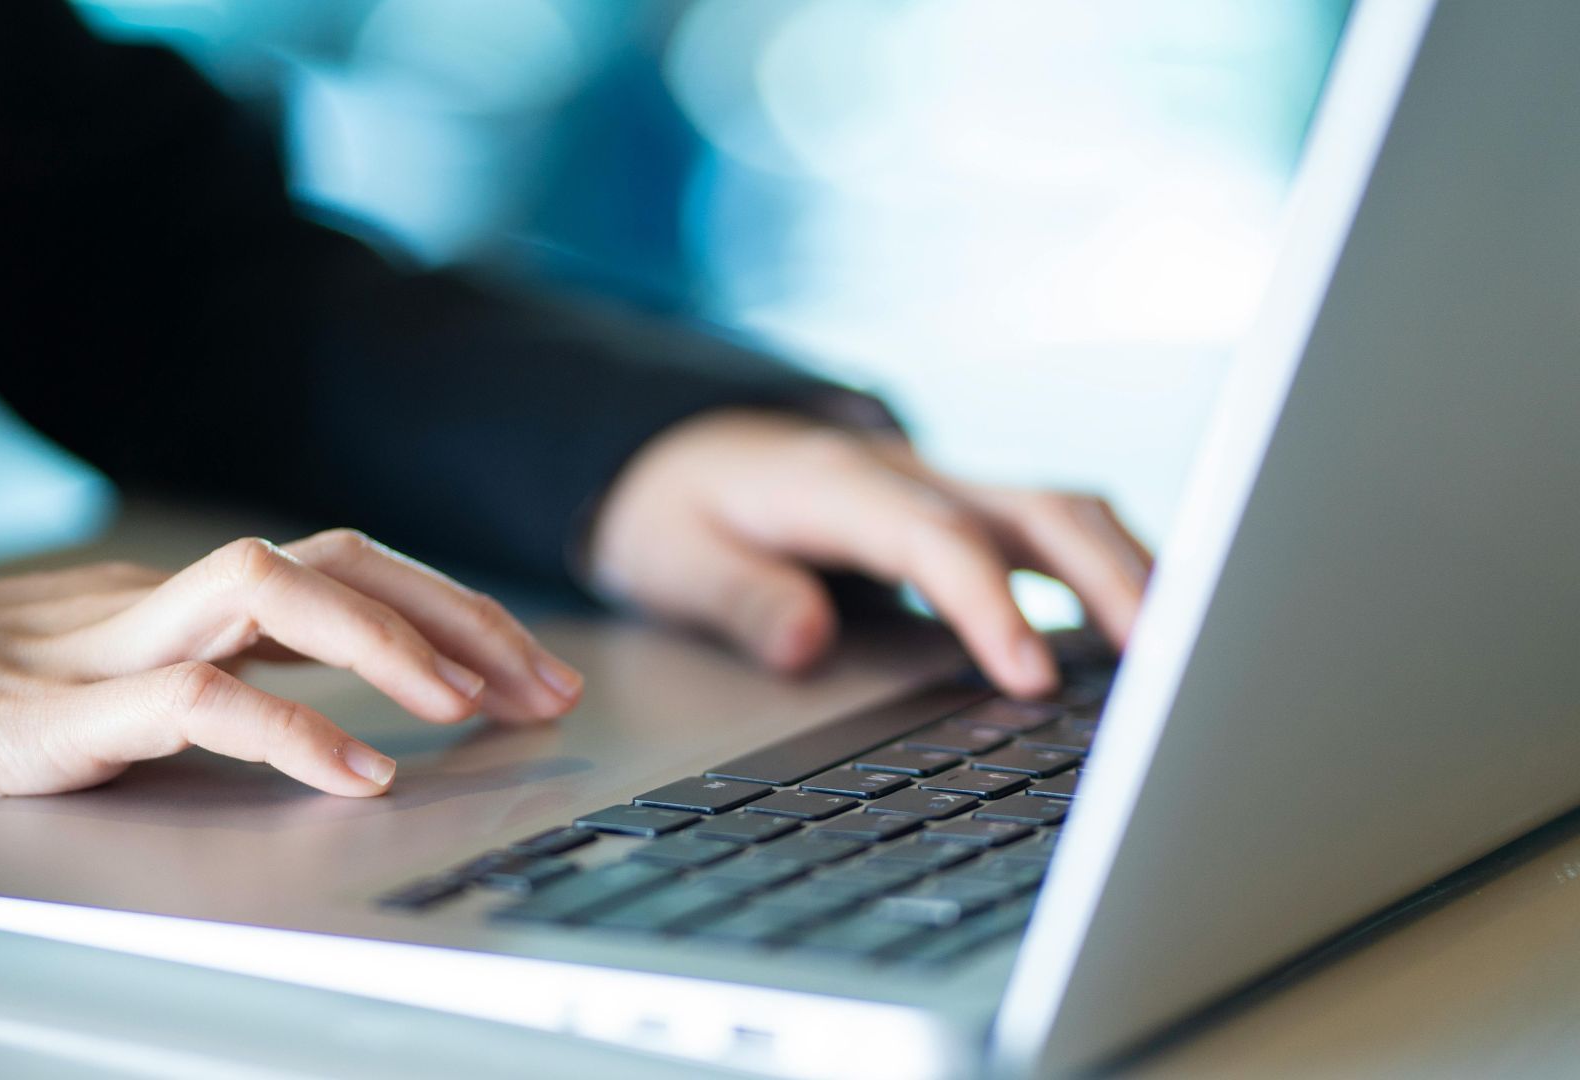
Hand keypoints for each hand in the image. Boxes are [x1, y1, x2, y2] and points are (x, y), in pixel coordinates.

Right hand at [0, 532, 582, 822]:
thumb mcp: (96, 696)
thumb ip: (195, 694)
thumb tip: (311, 725)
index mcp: (170, 606)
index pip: (336, 570)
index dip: (444, 607)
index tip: (532, 669)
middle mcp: (150, 604)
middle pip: (333, 557)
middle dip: (455, 611)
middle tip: (548, 683)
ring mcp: (97, 648)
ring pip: (267, 589)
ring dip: (385, 640)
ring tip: (470, 705)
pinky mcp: (43, 716)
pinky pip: (186, 697)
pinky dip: (284, 727)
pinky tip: (356, 774)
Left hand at [586, 409, 1152, 696]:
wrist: (676, 445)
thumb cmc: (677, 509)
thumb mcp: (668, 558)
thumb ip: (737, 599)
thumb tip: (809, 645)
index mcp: (834, 485)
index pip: (936, 542)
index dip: (992, 606)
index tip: (1035, 681)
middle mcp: (907, 474)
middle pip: (1037, 506)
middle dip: (1113, 578)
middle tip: (1172, 662)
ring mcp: (943, 484)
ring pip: (1064, 509)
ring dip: (1131, 570)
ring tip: (1190, 651)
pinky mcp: (960, 507)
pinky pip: (1050, 529)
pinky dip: (1107, 571)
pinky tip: (1145, 631)